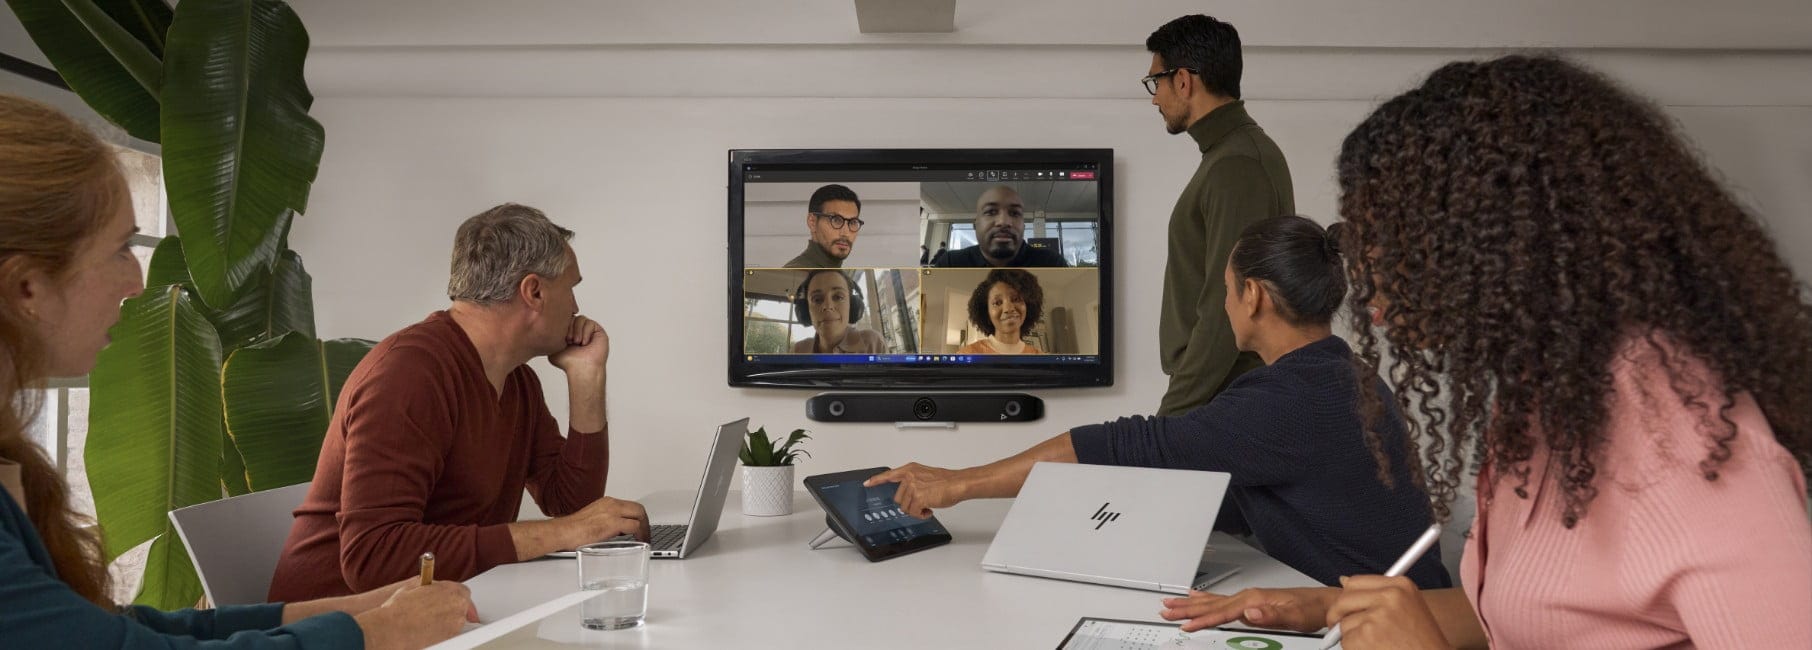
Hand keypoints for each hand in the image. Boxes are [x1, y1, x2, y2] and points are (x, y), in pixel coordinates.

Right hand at [355, 581, 475, 649]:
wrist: (392, 629)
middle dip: (453, 607)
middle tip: (439, 611)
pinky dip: (443, 631)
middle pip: (463, 606)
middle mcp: (458, 607)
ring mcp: (456, 624)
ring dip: (448, 619)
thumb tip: (432, 586)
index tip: (451, 599)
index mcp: (451, 591)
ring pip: (457, 620)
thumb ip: (431, 585)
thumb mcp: (415, 586)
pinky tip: (429, 629)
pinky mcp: (450, 638)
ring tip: (428, 620)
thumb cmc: (399, 609)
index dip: (455, 596)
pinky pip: (451, 632)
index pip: (463, 591)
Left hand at [549, 316, 608, 375]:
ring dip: (576, 330)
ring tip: (576, 342)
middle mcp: (578, 330)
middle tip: (568, 340)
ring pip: (580, 318)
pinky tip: (584, 343)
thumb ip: (550, 336)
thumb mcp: (553, 347)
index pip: (563, 319)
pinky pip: (590, 322)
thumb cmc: (568, 362)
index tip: (561, 338)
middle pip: (572, 316)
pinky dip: (585, 332)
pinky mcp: (598, 330)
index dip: (561, 325)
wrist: (581, 369)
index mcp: (568, 332)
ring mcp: (588, 330)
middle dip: (568, 327)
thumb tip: (545, 326)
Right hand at [562, 496, 650, 545]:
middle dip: (645, 521)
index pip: (629, 506)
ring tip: (644, 538)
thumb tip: (616, 531)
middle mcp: (611, 504)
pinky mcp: (613, 523)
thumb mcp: (593, 519)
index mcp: (606, 502)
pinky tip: (640, 541)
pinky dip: (640, 534)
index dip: (637, 516)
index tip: (639, 526)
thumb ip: (606, 521)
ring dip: (644, 527)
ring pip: (639, 515)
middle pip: (638, 508)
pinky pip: (634, 526)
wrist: (563, 531)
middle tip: (646, 532)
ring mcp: (613, 512)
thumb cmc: (572, 529)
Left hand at [864, 463, 967, 517]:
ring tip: (928, 504)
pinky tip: (929, 510)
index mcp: (910, 469)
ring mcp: (913, 486)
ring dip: (916, 510)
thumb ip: (913, 481)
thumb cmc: (946, 481)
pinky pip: (913, 512)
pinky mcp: (918, 497)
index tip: (867, 483)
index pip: (889, 474)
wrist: (958, 483)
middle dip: (909, 504)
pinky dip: (921, 515)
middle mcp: (910, 476)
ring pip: (905, 507)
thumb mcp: (925, 475)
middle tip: (922, 502)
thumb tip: (907, 493)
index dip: (876, 480)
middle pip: (898, 498)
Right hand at [1159, 587, 1336, 632]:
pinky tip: (1199, 597)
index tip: (1185, 625)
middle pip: (1211, 604)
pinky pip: (1222, 600)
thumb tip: (1250, 613)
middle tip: (1166, 609)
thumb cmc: (1312, 610)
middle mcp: (1249, 596)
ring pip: (1213, 601)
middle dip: (1187, 608)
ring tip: (1174, 603)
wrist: (1325, 603)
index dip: (1202, 620)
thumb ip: (1272, 616)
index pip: (1222, 612)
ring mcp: (1249, 598)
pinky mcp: (1252, 601)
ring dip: (1192, 603)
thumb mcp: (1295, 617)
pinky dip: (1206, 599)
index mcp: (1254, 600)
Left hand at [1323, 576, 1447, 649]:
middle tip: (1339, 628)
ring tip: (1377, 644)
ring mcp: (1378, 615)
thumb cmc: (1424, 642)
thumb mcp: (1408, 607)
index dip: (1346, 597)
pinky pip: (1347, 642)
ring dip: (1353, 638)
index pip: (1356, 582)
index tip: (1344, 607)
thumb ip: (1378, 594)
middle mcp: (1390, 596)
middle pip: (1343, 600)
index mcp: (1401, 585)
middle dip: (1337, 616)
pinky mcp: (1368, 635)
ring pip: (1344, 624)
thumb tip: (1342, 581)